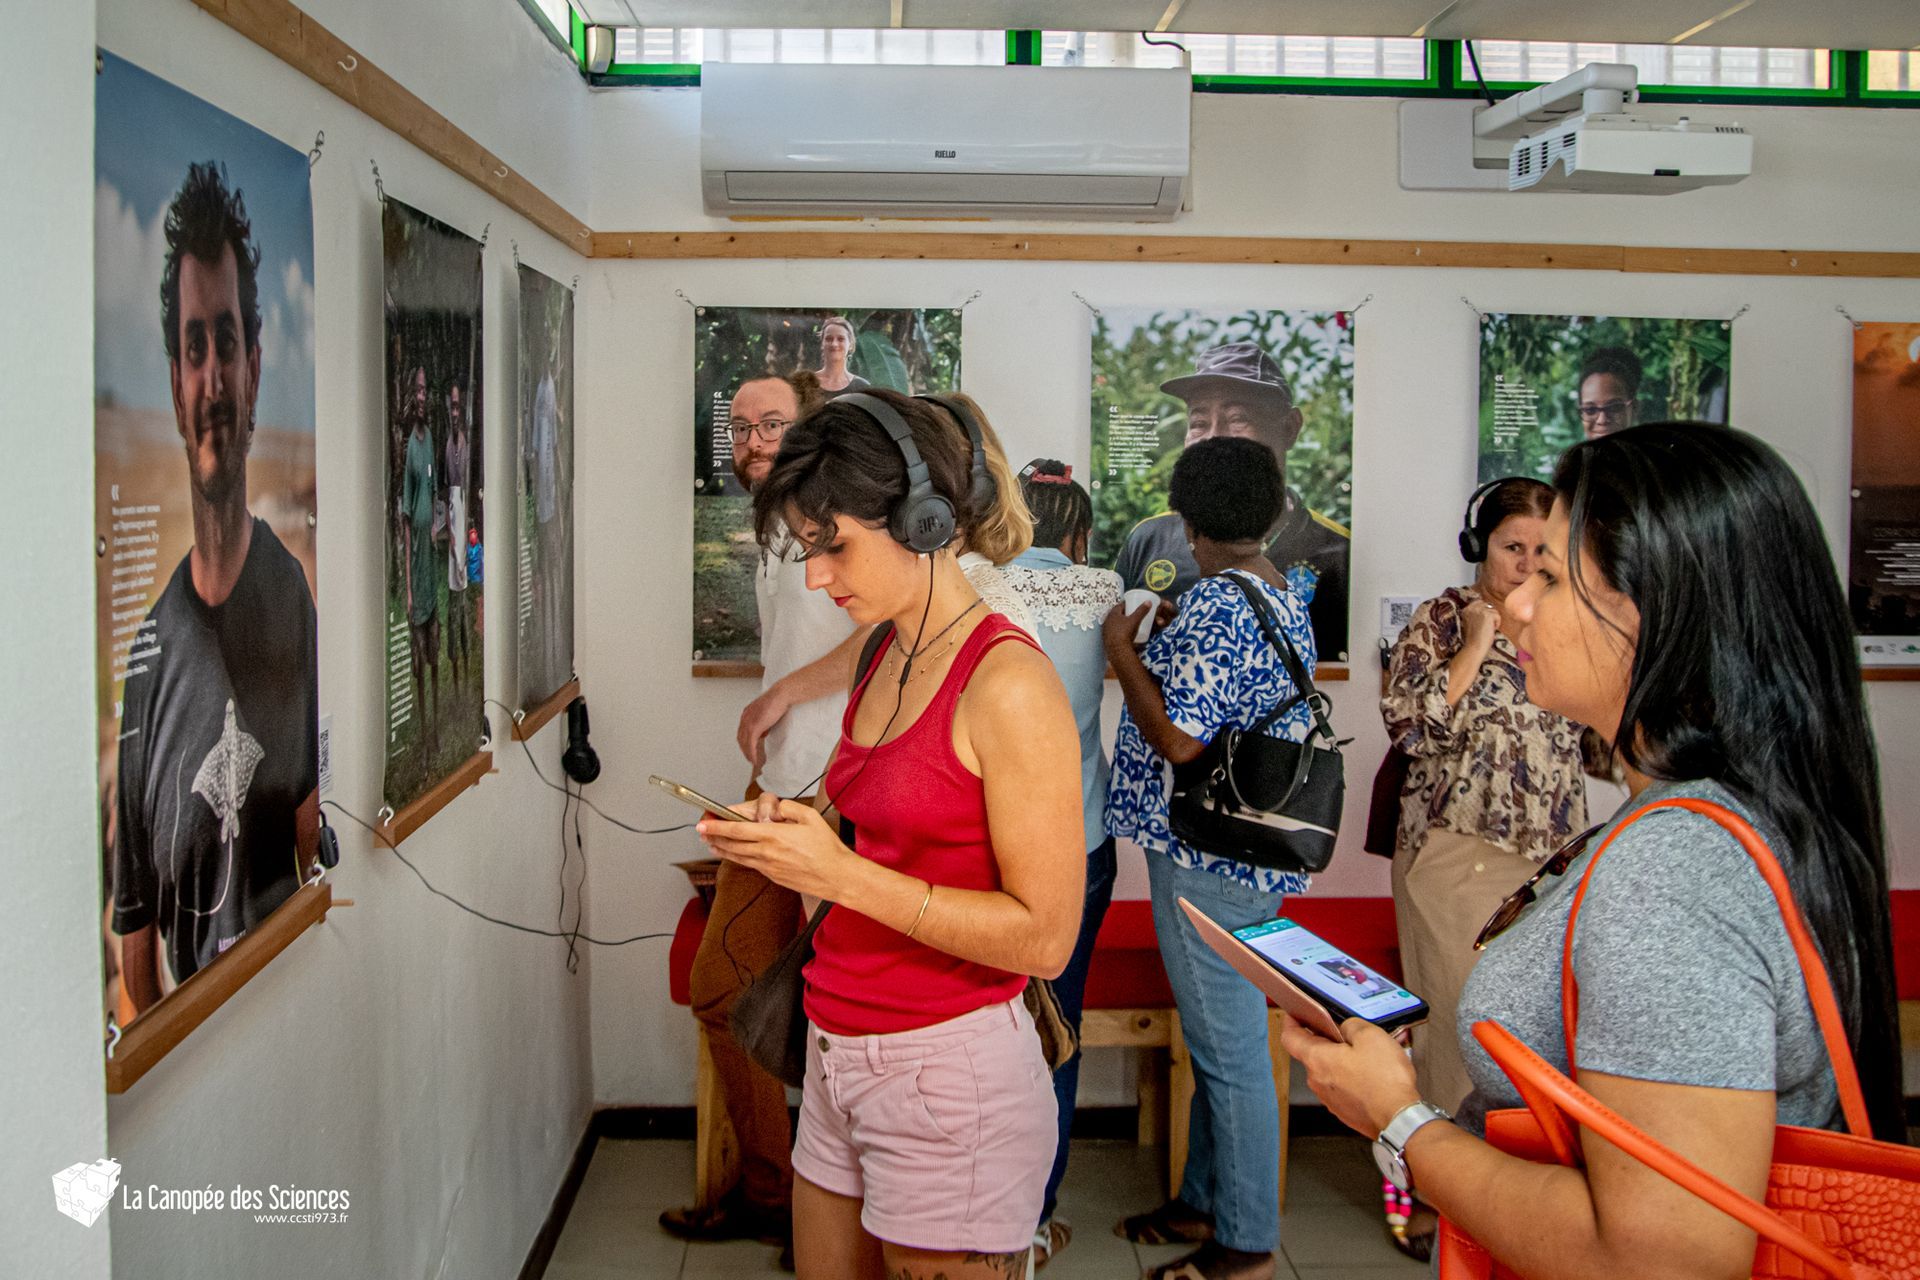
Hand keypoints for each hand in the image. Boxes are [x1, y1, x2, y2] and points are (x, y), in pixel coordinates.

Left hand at [698, 797, 854, 902]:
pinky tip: (735, 855)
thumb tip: (776, 808)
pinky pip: (750, 865)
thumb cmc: (827, 848)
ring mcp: (768, 867)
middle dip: (713, 837)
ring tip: (710, 844)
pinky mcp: (773, 876)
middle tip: (701, 832)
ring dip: (722, 850)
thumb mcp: (811, 817)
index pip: (737, 830)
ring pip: (738, 857)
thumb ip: (790, 808)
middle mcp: (767, 853)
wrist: (836, 877)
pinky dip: (738, 858)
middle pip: (732, 845)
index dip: (717, 826)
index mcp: (774, 836)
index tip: (703, 823)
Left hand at [736, 683, 791, 770]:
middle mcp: (745, 718)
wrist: (781, 695)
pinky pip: (751, 744)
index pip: (742, 731)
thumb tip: (764, 733)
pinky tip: (754, 759)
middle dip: (744, 749)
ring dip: (747, 753)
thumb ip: (763, 722)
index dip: (744, 741)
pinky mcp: (755, 727)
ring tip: (752, 760)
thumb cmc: (778, 700)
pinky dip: (751, 753)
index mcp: (747, 713)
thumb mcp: (767, 713)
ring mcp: (749, 722)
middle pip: (741, 738)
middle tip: (749, 757)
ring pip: (744, 742)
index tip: (748, 748)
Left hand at [1102, 599, 1153, 660]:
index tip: (1132, 605)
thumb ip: (1141, 611)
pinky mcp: (1106, 638)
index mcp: (1113, 614)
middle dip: (1123, 614)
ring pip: (1113, 623)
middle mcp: (1107, 620)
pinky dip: (1118, 631)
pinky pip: (1112, 632)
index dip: (1127, 605)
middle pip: (1116, 614)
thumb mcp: (1135, 620)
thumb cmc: (1125, 632)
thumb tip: (1148, 602)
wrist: (1117, 650)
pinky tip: (1123, 634)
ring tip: (1128, 624)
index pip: (1120, 606)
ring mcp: (1105, 630)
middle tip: (1131, 615)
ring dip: (1120, 623)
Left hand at [1278, 1014, 1421, 1137]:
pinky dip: (1352, 1077)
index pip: (1290, 1037)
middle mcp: (1318, 1081)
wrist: (1399, 1118)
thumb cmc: (1384, 1081)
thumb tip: (1346, 1027)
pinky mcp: (1344, 1110)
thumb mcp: (1370, 1035)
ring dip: (1343, 1060)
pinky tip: (1372, 1074)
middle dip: (1327, 1040)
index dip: (1291, 1022)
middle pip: (1312, 1053)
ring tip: (1367, 1054)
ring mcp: (1330, 1098)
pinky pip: (1342, 1087)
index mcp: (1317, 1059)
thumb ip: (1351, 1025)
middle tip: (1346, 1032)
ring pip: (1330, 1071)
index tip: (1294, 1014)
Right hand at [1460, 599, 1499, 656]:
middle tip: (1486, 626)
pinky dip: (1497, 624)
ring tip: (1487, 629)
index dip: (1484, 610)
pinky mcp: (1487, 614)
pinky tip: (1491, 630)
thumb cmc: (1473, 638)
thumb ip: (1475, 614)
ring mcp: (1479, 610)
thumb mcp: (1470, 623)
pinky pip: (1497, 616)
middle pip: (1487, 605)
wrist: (1474, 647)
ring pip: (1493, 611)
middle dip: (1489, 614)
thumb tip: (1487, 609)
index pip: (1479, 602)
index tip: (1484, 620)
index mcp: (1465, 610)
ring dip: (1493, 620)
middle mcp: (1471, 608)